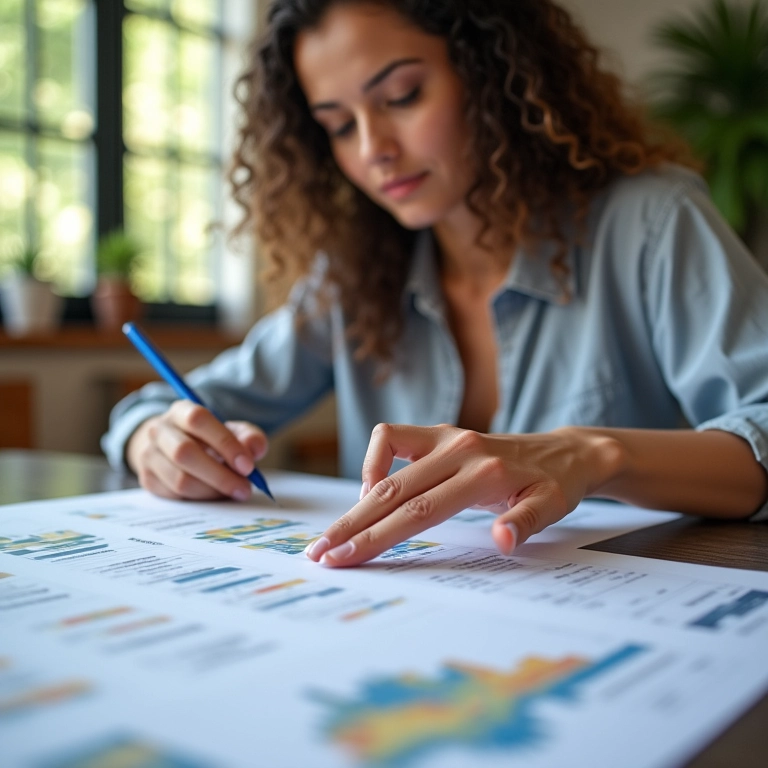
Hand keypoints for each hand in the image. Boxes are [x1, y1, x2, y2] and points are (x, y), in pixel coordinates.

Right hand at [126, 400, 268, 500]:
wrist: (172, 446)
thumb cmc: (208, 438)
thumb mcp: (231, 431)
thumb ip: (249, 436)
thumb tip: (255, 449)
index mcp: (181, 411)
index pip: (198, 420)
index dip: (225, 443)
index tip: (248, 466)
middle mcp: (159, 430)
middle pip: (184, 452)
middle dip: (220, 475)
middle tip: (245, 488)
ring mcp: (149, 455)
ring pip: (179, 479)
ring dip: (211, 491)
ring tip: (233, 493)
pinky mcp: (147, 479)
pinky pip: (174, 496)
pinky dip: (199, 499)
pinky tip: (215, 495)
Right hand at [305, 423, 622, 566]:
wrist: (564, 451)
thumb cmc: (556, 485)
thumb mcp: (553, 509)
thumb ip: (525, 524)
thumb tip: (501, 542)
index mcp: (483, 473)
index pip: (417, 512)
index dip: (376, 537)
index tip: (343, 558)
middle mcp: (459, 449)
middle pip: (391, 491)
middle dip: (351, 525)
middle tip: (319, 553)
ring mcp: (446, 436)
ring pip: (386, 469)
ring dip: (356, 501)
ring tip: (341, 532)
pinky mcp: (438, 432)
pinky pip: (391, 438)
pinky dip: (374, 464)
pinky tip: (374, 491)